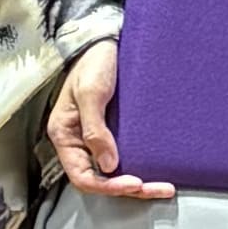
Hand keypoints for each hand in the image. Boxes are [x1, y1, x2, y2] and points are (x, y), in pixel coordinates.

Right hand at [47, 40, 173, 203]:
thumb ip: (95, 129)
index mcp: (64, 135)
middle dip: (127, 188)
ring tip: (162, 186)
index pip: (82, 176)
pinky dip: (137, 166)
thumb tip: (107, 165)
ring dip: (136, 183)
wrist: (104, 40)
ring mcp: (94, 137)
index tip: (134, 183)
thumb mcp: (91, 92)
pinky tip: (155, 170)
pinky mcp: (110, 131)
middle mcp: (77, 142)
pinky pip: (121, 157)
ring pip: (112, 172)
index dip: (107, 186)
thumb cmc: (93, 62)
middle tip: (158, 188)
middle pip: (99, 179)